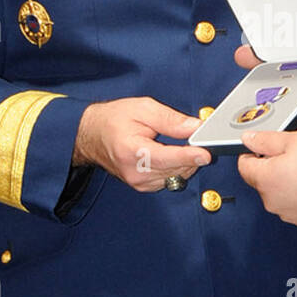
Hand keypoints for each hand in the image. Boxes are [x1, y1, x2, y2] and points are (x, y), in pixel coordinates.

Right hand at [73, 98, 210, 191]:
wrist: (91, 135)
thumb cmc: (113, 120)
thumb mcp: (142, 109)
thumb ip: (170, 119)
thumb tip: (195, 127)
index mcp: (133, 151)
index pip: (167, 158)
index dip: (189, 156)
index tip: (205, 154)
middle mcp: (136, 172)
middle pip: (177, 168)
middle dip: (191, 154)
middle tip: (199, 138)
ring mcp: (139, 182)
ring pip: (177, 176)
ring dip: (185, 162)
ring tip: (180, 144)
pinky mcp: (143, 186)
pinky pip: (170, 180)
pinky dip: (177, 167)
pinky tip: (172, 154)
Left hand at [237, 129, 296, 226]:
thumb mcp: (292, 141)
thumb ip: (266, 139)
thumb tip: (248, 139)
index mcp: (263, 178)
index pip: (243, 165)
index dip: (251, 152)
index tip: (261, 145)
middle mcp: (270, 199)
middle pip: (262, 178)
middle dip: (273, 164)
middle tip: (292, 152)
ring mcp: (285, 211)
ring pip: (279, 191)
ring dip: (287, 179)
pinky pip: (294, 202)